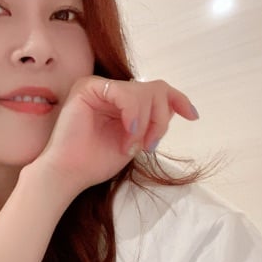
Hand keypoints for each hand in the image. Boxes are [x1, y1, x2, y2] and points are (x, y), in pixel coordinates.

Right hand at [31, 76, 199, 202]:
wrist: (68, 174)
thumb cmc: (94, 163)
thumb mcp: (133, 143)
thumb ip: (150, 124)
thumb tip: (174, 109)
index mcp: (120, 103)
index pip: (156, 90)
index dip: (178, 100)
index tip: (193, 116)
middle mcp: (110, 91)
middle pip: (155, 89)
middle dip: (160, 118)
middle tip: (149, 146)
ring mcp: (98, 87)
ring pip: (144, 90)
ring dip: (146, 122)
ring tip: (132, 146)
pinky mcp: (87, 87)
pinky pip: (126, 92)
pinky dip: (133, 114)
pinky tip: (128, 134)